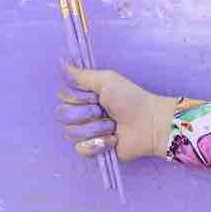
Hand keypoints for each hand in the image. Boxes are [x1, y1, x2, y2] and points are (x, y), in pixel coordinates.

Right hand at [56, 61, 172, 161]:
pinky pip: (80, 149)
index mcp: (84, 96)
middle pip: (62, 115)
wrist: (149, 123)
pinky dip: (98, 144)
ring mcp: (86, 132)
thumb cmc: (131, 99)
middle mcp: (81, 114)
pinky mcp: (92, 149)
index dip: (78, 97)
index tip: (96, 96)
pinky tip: (112, 139)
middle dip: (86, 113)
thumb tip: (61, 62)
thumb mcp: (107, 80)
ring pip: (71, 133)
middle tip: (104, 111)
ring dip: (95, 128)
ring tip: (113, 126)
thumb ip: (82, 74)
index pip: (62, 97)